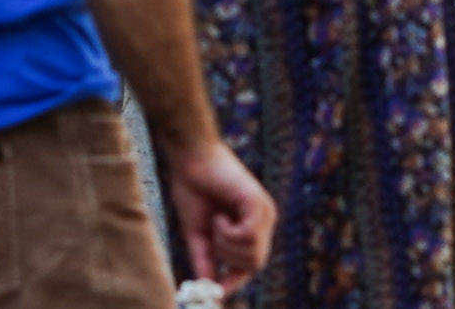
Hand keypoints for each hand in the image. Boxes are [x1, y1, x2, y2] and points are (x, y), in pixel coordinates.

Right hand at [161, 134, 275, 288]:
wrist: (190, 161)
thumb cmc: (193, 192)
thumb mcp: (199, 235)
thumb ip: (206, 260)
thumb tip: (208, 289)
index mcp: (252, 227)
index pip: (252, 265)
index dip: (234, 282)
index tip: (215, 293)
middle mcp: (264, 220)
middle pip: (255, 264)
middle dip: (228, 260)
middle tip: (213, 240)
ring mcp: (264, 211)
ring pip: (252, 253)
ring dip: (226, 245)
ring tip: (216, 222)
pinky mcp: (258, 202)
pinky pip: (248, 236)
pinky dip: (228, 233)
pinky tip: (220, 216)